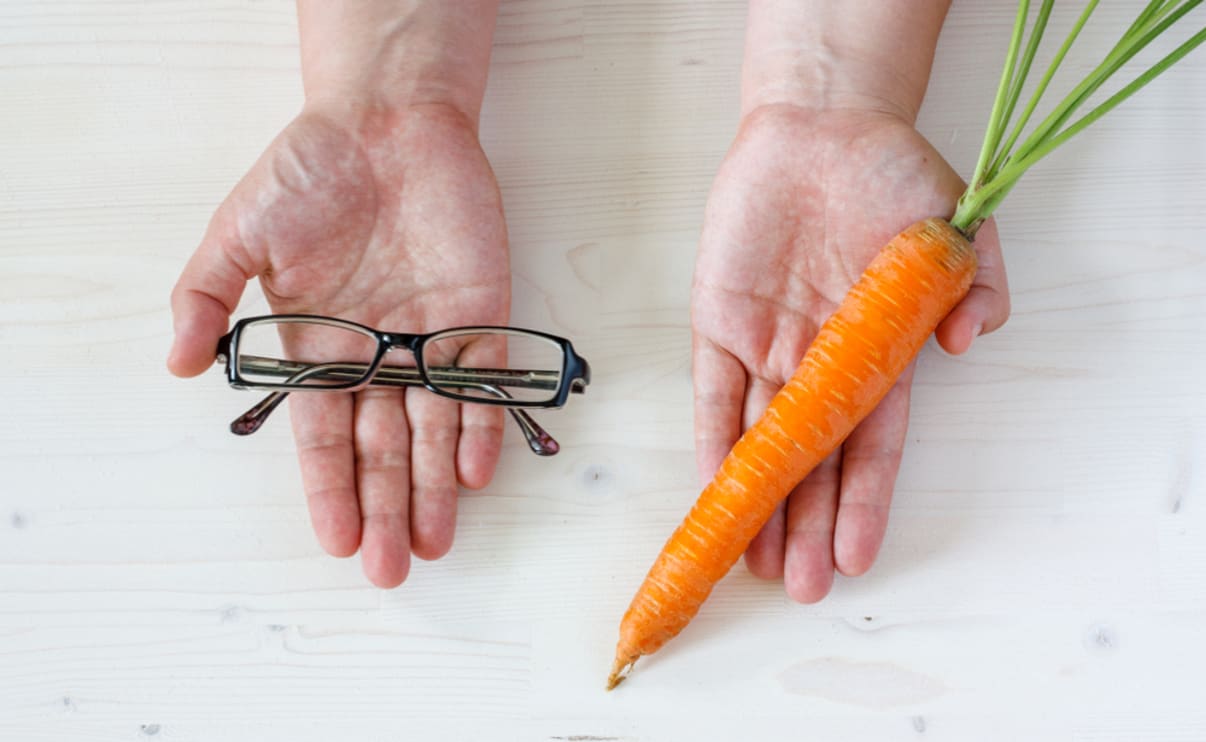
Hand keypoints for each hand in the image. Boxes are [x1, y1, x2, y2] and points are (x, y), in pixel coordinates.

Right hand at [168, 102, 509, 586]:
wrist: (387, 121)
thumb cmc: (310, 172)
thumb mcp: (238, 231)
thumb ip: (206, 296)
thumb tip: (178, 365)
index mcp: (321, 346)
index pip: (324, 436)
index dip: (330, 489)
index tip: (338, 541)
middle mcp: (378, 355)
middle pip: (383, 447)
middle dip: (387, 507)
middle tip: (393, 568)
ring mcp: (432, 339)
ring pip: (436, 428)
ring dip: (436, 487)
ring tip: (435, 542)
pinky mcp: (482, 315)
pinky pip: (483, 382)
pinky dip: (481, 425)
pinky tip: (474, 472)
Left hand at [691, 104, 1009, 601]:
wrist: (822, 128)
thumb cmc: (893, 176)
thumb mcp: (959, 224)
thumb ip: (977, 283)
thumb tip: (967, 341)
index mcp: (880, 355)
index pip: (871, 446)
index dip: (862, 502)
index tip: (853, 558)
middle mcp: (822, 364)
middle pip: (812, 460)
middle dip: (805, 523)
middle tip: (798, 585)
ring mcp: (767, 347)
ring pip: (759, 439)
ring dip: (756, 500)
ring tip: (752, 562)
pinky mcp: (718, 322)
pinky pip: (711, 391)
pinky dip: (710, 438)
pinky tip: (713, 488)